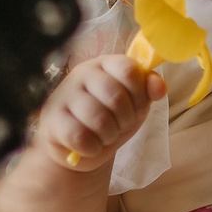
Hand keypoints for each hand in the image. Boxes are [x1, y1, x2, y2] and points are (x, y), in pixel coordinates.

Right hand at [36, 53, 163, 170]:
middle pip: (116, 97)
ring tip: (103, 136)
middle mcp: (82, 74)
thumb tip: (159, 87)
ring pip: (99, 119)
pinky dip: (91, 148)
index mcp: (105, 64)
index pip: (129, 70)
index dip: (138, 93)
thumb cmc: (109, 118)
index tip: (135, 105)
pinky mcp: (51, 120)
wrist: (79, 147)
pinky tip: (89, 146)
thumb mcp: (135, 103)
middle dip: (124, 120)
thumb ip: (149, 90)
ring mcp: (64, 96)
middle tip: (118, 125)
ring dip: (108, 136)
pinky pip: (80, 136)